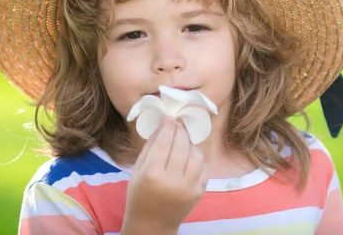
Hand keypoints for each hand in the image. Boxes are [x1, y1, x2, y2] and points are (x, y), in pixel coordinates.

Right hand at [122, 117, 207, 234]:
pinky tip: (189, 159)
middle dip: (180, 131)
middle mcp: (171, 181)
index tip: (170, 118)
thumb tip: (165, 122)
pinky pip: (204, 167)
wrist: (152, 224)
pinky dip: (198, 159)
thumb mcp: (138, 169)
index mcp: (151, 174)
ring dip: (190, 145)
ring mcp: (188, 188)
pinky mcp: (199, 193)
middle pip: (181, 146)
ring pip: (196, 155)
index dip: (168, 126)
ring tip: (182, 144)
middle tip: (178, 125)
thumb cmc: (140, 194)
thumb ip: (152, 145)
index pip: (164, 142)